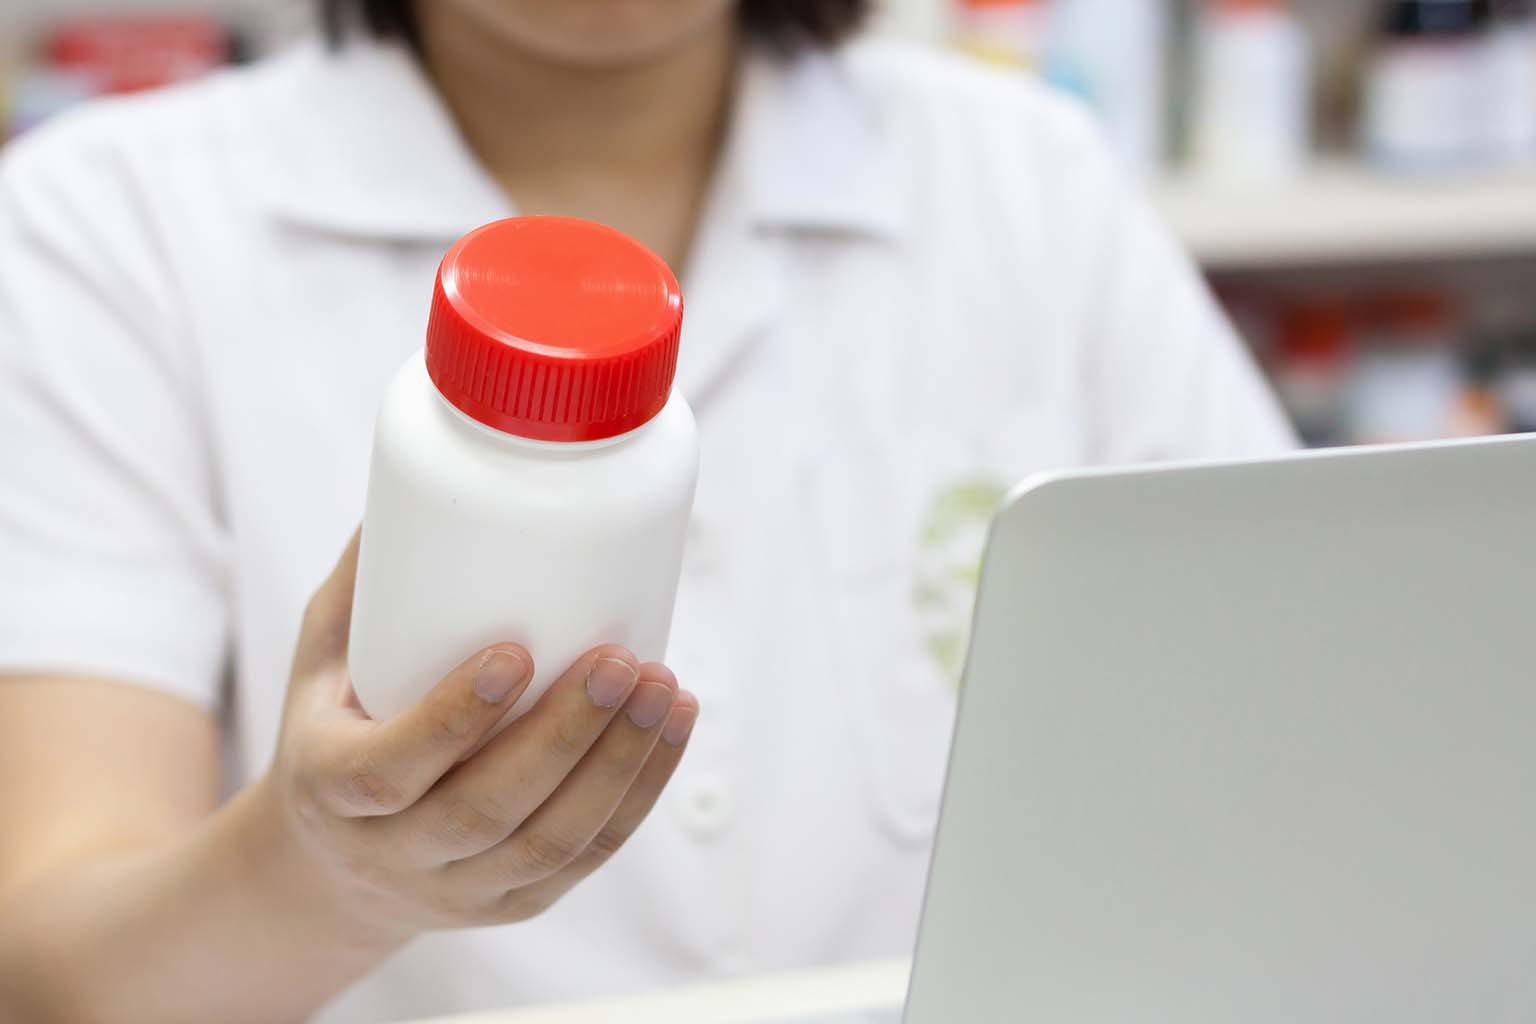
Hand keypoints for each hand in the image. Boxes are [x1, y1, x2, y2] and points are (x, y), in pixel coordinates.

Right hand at [255, 532, 698, 943]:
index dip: (454, 718)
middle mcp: (391, 854)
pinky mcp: (515, 904)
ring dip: (620, 763)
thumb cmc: (335, 728)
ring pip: (551, 841)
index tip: (516, 650)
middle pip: (488, 810)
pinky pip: (586, 857)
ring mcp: (459, 890)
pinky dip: (639, 793)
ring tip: (664, 688)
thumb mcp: (320, 658)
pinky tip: (671, 726)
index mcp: (331, 788)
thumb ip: (367, 582)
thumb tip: (421, 474)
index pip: (389, 769)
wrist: (332, 866)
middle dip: (566, 735)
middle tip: (620, 660)